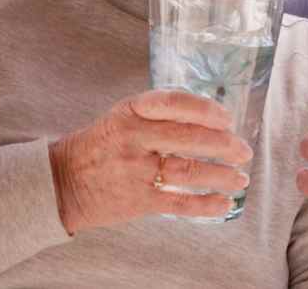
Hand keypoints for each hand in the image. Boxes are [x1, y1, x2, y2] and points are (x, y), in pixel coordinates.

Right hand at [50, 89, 252, 234]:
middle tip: (244, 150)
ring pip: (189, 171)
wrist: (63, 182)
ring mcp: (136, 170)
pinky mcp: (137, 200)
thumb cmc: (102, 145)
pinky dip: (206, 204)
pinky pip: (179, 202)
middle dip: (224, 145)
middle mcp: (134, 138)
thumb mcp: (122, 117)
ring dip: (222, 175)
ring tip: (241, 178)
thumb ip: (159, 114)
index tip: (226, 118)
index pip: (174, 103)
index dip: (205, 109)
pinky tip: (224, 203)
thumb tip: (210, 117)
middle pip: (189, 138)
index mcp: (131, 112)